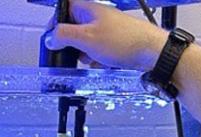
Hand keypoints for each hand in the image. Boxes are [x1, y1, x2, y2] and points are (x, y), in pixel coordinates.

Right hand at [46, 0, 168, 71]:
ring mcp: (104, 30)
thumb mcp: (86, 38)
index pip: (62, 11)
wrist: (150, 51)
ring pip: (84, 44)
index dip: (55, 26)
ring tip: (95, 58)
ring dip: (86, 55)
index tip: (52, 40)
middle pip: (72, 31)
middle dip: (72, 46)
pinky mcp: (112, 43)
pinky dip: (97, 59)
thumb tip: (50, 38)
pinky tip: (104, 63)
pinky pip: (97, 52)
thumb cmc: (124, 39)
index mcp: (87, 8)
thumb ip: (63, 36)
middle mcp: (95, 17)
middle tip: (77, 52)